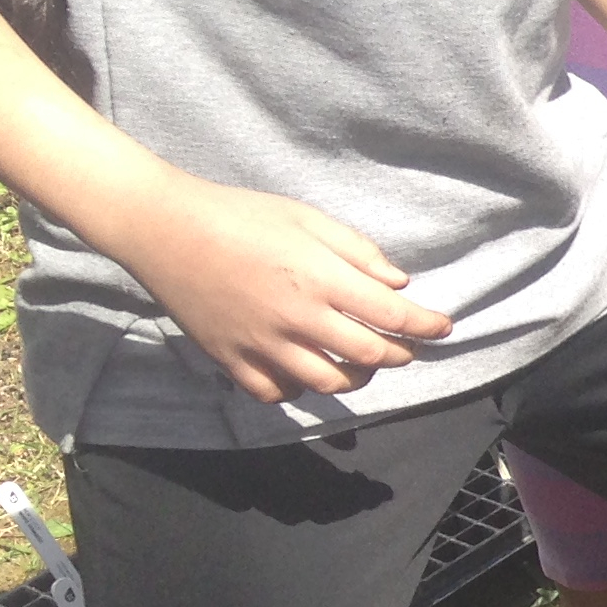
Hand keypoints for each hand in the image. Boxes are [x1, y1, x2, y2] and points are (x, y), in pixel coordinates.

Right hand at [121, 178, 454, 403]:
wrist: (163, 227)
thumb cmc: (239, 214)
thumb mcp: (307, 217)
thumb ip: (357, 251)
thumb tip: (400, 283)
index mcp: (320, 278)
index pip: (393, 316)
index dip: (427, 326)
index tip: (443, 327)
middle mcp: (296, 318)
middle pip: (368, 356)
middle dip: (399, 355)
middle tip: (406, 347)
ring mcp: (261, 343)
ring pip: (327, 383)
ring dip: (356, 378)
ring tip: (361, 363)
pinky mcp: (230, 358)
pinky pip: (276, 393)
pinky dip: (298, 390)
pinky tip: (306, 372)